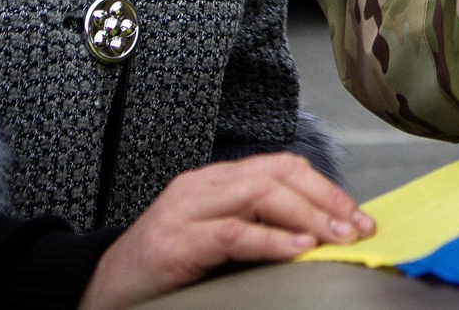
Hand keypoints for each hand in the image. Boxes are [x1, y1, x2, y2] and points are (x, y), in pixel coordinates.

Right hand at [79, 153, 371, 309]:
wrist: (100, 291)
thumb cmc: (163, 271)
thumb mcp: (216, 239)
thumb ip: (257, 227)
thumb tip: (319, 235)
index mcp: (215, 181)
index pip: (282, 167)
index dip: (325, 188)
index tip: (358, 215)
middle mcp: (202, 186)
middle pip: (278, 173)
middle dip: (326, 198)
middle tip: (358, 227)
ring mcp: (186, 210)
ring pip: (261, 193)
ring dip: (308, 215)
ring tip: (337, 236)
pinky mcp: (176, 242)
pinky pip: (233, 232)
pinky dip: (271, 239)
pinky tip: (298, 248)